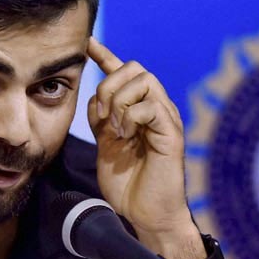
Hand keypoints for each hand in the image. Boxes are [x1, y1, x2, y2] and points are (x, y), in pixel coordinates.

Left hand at [87, 37, 191, 236]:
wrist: (144, 214)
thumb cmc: (128, 183)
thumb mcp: (105, 144)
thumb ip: (101, 119)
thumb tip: (94, 97)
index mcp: (137, 109)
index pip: (123, 73)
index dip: (105, 55)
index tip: (87, 43)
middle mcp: (155, 108)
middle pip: (134, 68)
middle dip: (109, 85)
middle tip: (102, 117)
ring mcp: (165, 119)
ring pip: (143, 81)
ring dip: (119, 102)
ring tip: (115, 130)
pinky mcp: (172, 133)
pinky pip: (150, 105)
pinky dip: (130, 117)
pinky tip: (126, 137)